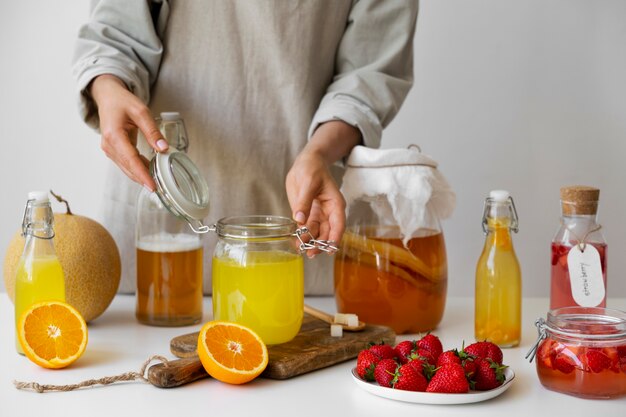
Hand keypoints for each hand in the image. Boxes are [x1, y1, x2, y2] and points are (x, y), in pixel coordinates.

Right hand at [90, 74, 167, 190]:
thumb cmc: (122, 102)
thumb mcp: (141, 111)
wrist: (108, 97)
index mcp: (114, 135)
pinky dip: (137, 168)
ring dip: (141, 174)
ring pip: (127, 168)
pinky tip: (149, 170)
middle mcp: (108, 145)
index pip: (130, 160)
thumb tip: (163, 148)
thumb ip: (152, 131)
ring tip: (157, 181)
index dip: (142, 175)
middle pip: (128, 167)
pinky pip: (126, 163)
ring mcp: (109, 149)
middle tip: (159, 188)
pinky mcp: (113, 150)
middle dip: (143, 178)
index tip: (152, 186)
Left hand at [286, 121, 360, 255]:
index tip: (330, 249)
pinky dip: (302, 236)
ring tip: (301, 249)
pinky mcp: (308, 215)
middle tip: (310, 253)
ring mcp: (318, 214)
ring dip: (310, 242)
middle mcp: (329, 212)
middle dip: (320, 244)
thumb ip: (303, 201)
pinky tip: (296, 243)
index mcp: (335, 203)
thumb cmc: (312, 168)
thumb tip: (299, 219)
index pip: (338, 223)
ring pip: (317, 233)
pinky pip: (307, 229)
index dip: (335, 237)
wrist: (307, 162)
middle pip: (328, 232)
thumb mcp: (308, 182)